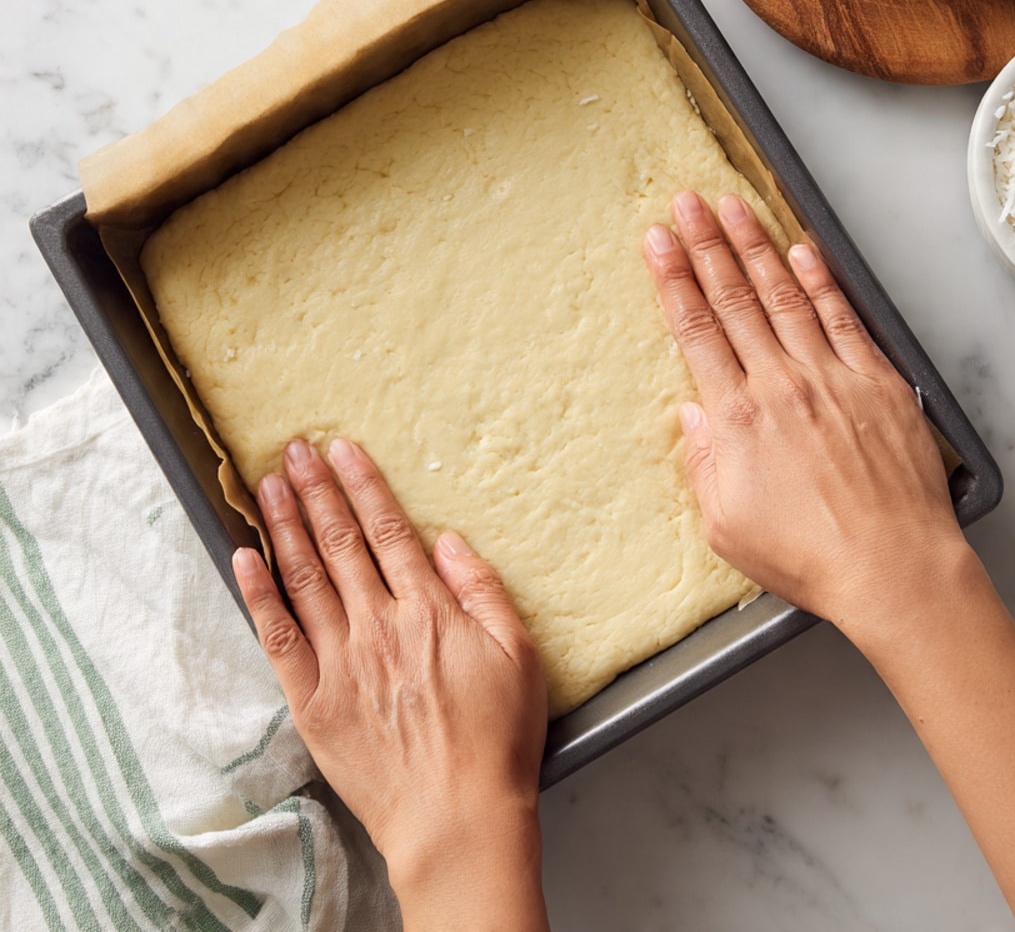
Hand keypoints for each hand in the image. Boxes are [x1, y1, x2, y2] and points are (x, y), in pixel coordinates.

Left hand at [232, 438, 548, 931]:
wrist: (457, 817)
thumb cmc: (496, 737)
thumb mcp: (519, 653)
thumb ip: (482, 589)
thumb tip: (447, 539)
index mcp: (427, 610)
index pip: (387, 531)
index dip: (362, 485)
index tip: (341, 449)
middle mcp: (378, 626)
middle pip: (339, 544)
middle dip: (315, 491)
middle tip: (293, 450)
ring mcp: (340, 663)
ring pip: (304, 579)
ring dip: (284, 526)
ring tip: (268, 484)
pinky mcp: (313, 702)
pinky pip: (278, 638)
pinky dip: (259, 595)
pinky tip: (243, 559)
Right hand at [643, 190, 968, 650]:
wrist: (893, 566)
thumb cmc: (807, 556)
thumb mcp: (725, 526)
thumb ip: (701, 464)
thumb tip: (691, 413)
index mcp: (737, 418)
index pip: (696, 331)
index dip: (673, 280)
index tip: (657, 241)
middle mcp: (781, 384)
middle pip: (735, 299)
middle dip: (706, 244)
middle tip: (686, 201)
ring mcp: (832, 376)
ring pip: (785, 296)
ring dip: (755, 246)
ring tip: (733, 205)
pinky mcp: (877, 382)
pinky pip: (843, 318)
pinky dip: (821, 281)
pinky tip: (801, 250)